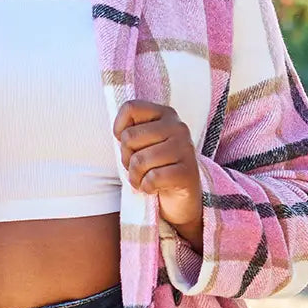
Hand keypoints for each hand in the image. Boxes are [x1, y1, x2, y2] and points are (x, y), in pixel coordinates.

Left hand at [113, 99, 203, 249]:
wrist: (180, 199)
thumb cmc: (156, 168)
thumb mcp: (142, 145)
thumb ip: (131, 132)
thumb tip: (119, 133)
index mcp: (166, 114)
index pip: (130, 108)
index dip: (119, 128)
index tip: (127, 144)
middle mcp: (178, 127)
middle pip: (129, 137)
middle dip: (126, 158)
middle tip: (138, 168)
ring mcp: (185, 149)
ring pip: (139, 160)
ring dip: (136, 177)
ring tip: (144, 179)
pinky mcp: (188, 172)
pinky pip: (152, 178)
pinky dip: (147, 187)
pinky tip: (155, 188)